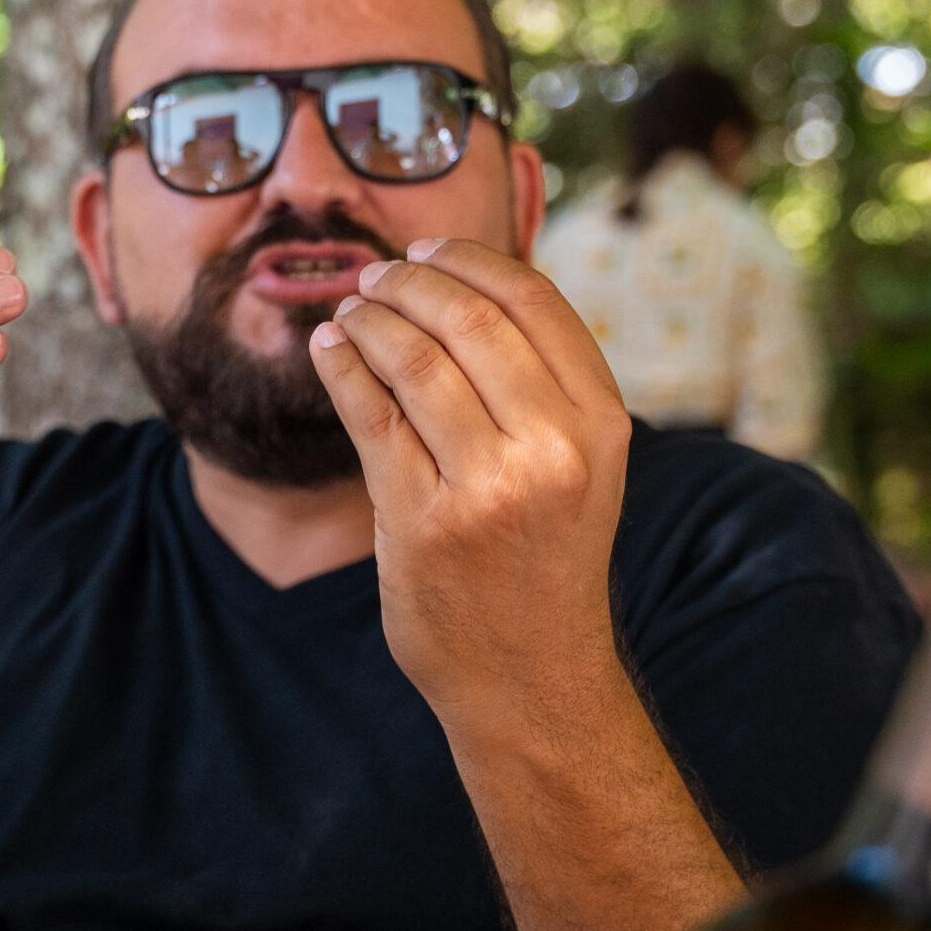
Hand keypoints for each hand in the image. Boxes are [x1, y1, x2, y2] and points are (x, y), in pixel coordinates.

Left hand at [308, 239, 633, 740]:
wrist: (530, 680)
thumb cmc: (546, 558)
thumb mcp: (582, 467)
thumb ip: (544, 384)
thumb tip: (470, 281)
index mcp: (601, 424)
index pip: (534, 300)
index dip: (470, 260)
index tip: (429, 250)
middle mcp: (553, 450)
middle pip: (468, 319)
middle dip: (408, 282)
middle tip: (374, 275)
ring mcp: (486, 488)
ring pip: (412, 360)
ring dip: (367, 319)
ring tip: (349, 312)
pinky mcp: (420, 523)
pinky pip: (368, 415)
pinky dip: (340, 367)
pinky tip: (329, 349)